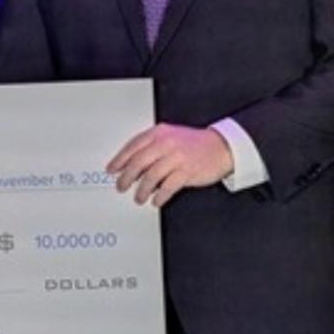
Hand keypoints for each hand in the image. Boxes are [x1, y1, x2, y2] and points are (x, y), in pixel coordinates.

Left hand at [106, 123, 233, 207]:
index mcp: (159, 133)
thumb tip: (129, 165)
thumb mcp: (169, 137)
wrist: (221, 146)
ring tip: (138, 197)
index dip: (119, 159)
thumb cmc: (192, 144)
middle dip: (126, 177)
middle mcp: (166, 143)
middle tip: (121, 186)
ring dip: (141, 190)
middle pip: (138, 162)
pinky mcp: (187, 171)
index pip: (132, 146)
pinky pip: (167, 187)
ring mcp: (177, 157)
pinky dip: (159, 196)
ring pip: (151, 176)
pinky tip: (155, 200)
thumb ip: (150, 147)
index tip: (112, 169)